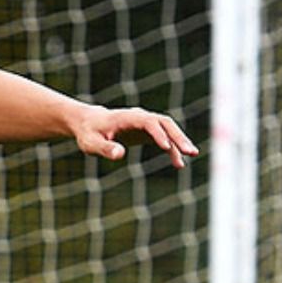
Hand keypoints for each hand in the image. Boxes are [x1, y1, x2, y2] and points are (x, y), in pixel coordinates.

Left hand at [73, 106, 198, 168]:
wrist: (90, 124)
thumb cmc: (89, 133)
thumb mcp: (91, 143)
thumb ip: (105, 148)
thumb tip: (120, 155)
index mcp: (127, 118)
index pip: (147, 122)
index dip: (158, 133)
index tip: (166, 147)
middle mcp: (140, 118)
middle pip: (164, 122)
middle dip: (177, 136)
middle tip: (189, 151)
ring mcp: (146, 124)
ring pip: (168, 129)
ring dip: (180, 141)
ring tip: (192, 155)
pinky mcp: (148, 132)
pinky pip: (165, 140)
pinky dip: (173, 150)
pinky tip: (179, 164)